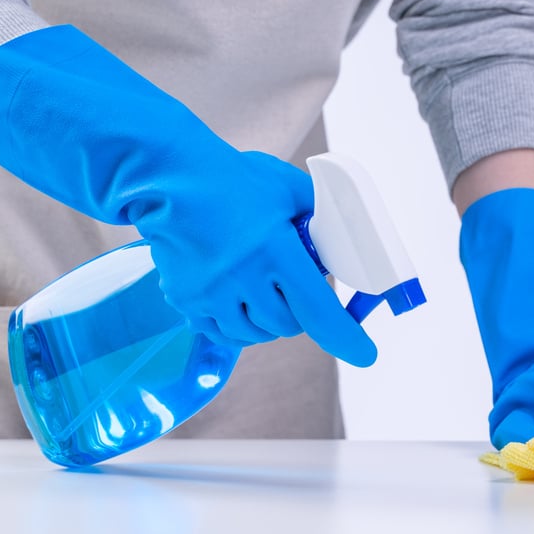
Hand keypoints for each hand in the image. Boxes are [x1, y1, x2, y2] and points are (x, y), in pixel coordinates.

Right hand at [0, 25, 375, 363]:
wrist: (168, 179)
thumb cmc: (233, 179)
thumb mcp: (288, 188)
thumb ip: (320, 213)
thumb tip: (346, 240)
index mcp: (274, 250)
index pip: (317, 309)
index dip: (345, 338)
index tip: (365, 355)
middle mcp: (242, 277)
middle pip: (287, 324)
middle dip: (299, 312)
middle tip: (294, 285)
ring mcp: (210, 293)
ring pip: (255, 333)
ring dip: (267, 320)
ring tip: (262, 286)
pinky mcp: (187, 300)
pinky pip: (223, 332)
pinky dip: (238, 324)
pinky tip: (238, 297)